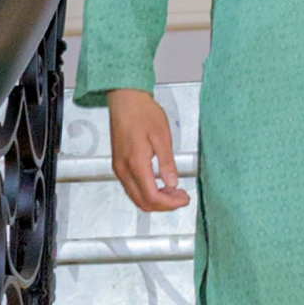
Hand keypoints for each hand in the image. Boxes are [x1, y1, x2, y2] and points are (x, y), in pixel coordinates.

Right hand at [108, 88, 190, 212]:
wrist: (125, 100)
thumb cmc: (143, 113)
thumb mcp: (162, 137)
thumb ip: (167, 163)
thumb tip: (173, 183)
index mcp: (135, 163)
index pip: (152, 197)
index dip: (170, 204)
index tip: (184, 199)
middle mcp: (123, 170)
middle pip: (143, 202)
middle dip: (164, 205)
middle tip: (182, 197)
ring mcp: (119, 168)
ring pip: (136, 197)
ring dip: (156, 199)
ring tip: (174, 192)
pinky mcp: (119, 165)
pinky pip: (131, 188)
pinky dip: (147, 192)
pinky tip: (161, 185)